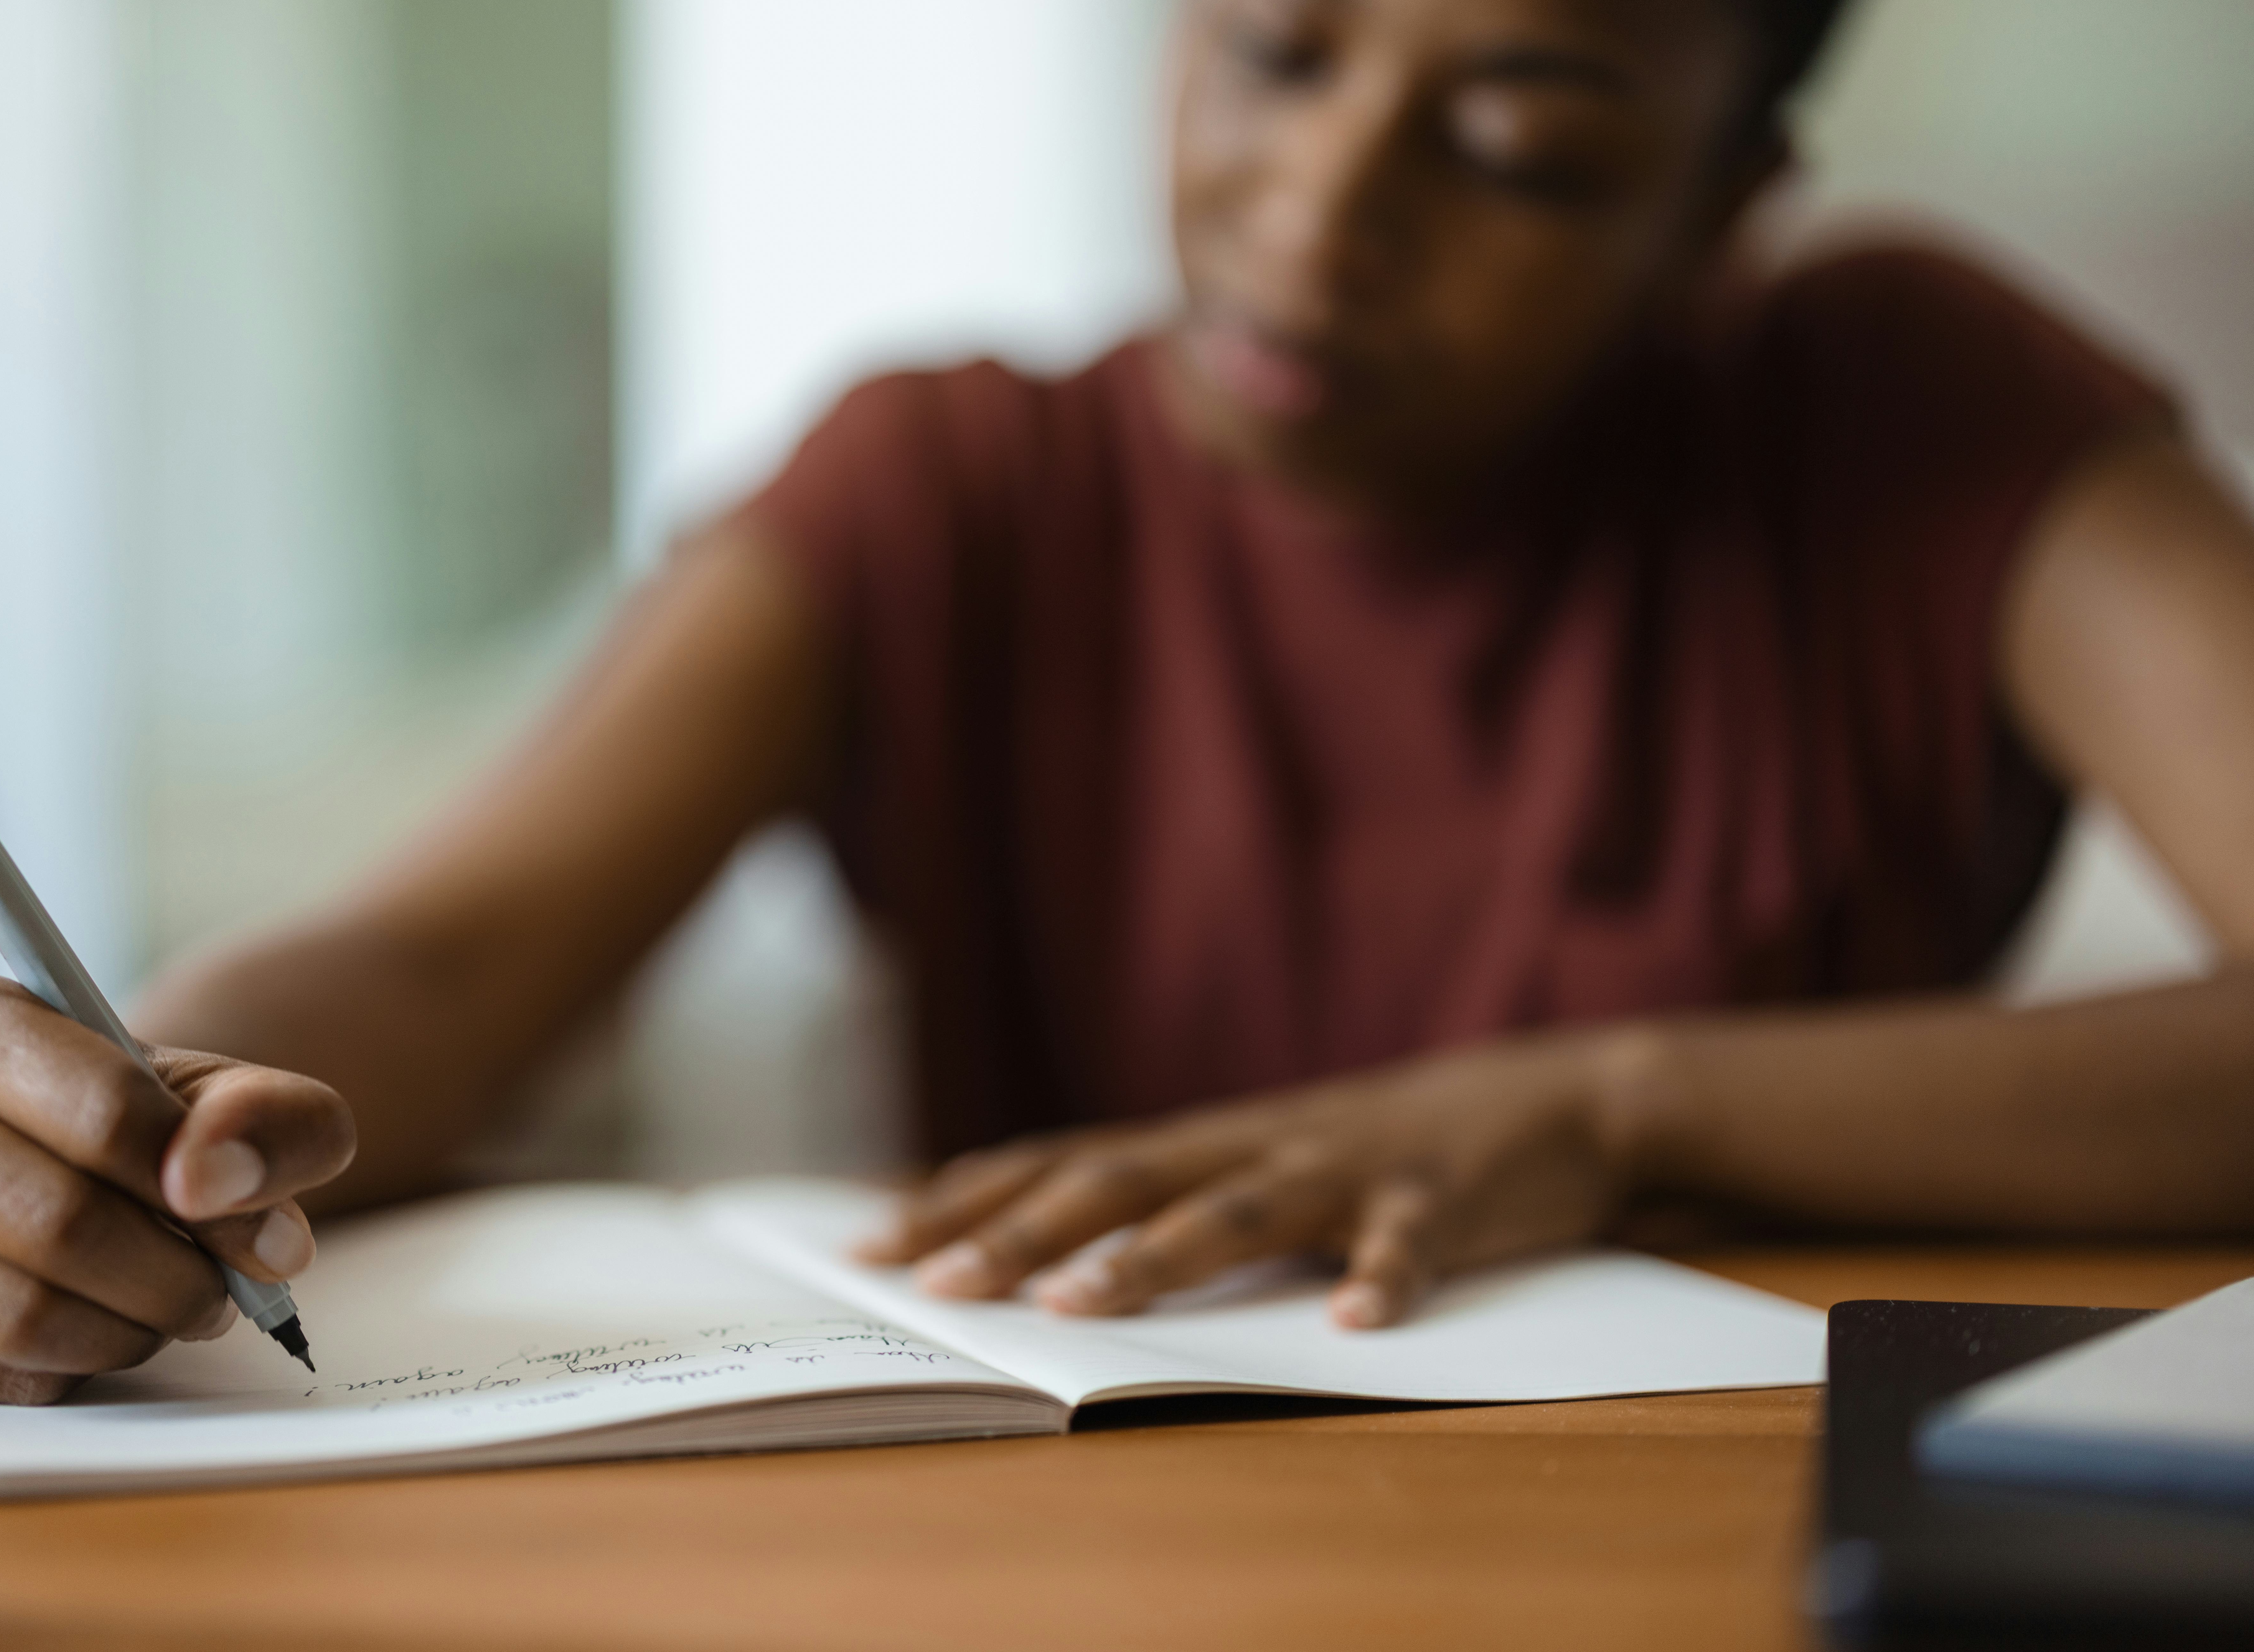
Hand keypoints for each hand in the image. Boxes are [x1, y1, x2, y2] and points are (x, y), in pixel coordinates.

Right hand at [0, 968, 356, 1402]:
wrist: (44, 1156)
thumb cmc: (122, 1118)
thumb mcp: (216, 1093)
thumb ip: (264, 1115)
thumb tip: (215, 1182)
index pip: (102, 1110)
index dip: (205, 1186)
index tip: (258, 1229)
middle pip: (53, 1220)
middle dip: (171, 1277)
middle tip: (221, 1292)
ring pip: (10, 1309)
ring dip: (124, 1331)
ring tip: (168, 1313)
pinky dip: (56, 1372)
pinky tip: (88, 1332)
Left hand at [856, 1032, 1664, 1327]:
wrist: (1548, 1097)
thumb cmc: (1372, 1146)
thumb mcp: (1254, 1163)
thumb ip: (1163, 1195)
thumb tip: (1037, 1247)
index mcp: (1205, 1144)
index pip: (1055, 1165)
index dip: (962, 1202)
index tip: (868, 1245)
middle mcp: (1255, 1145)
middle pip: (1119, 1181)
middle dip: (1020, 1234)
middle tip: (937, 1285)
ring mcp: (1347, 1169)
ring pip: (1237, 1208)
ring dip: (1158, 1255)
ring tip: (1083, 1303)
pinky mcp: (1440, 1201)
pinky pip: (1407, 1243)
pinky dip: (1382, 1276)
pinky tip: (1357, 1318)